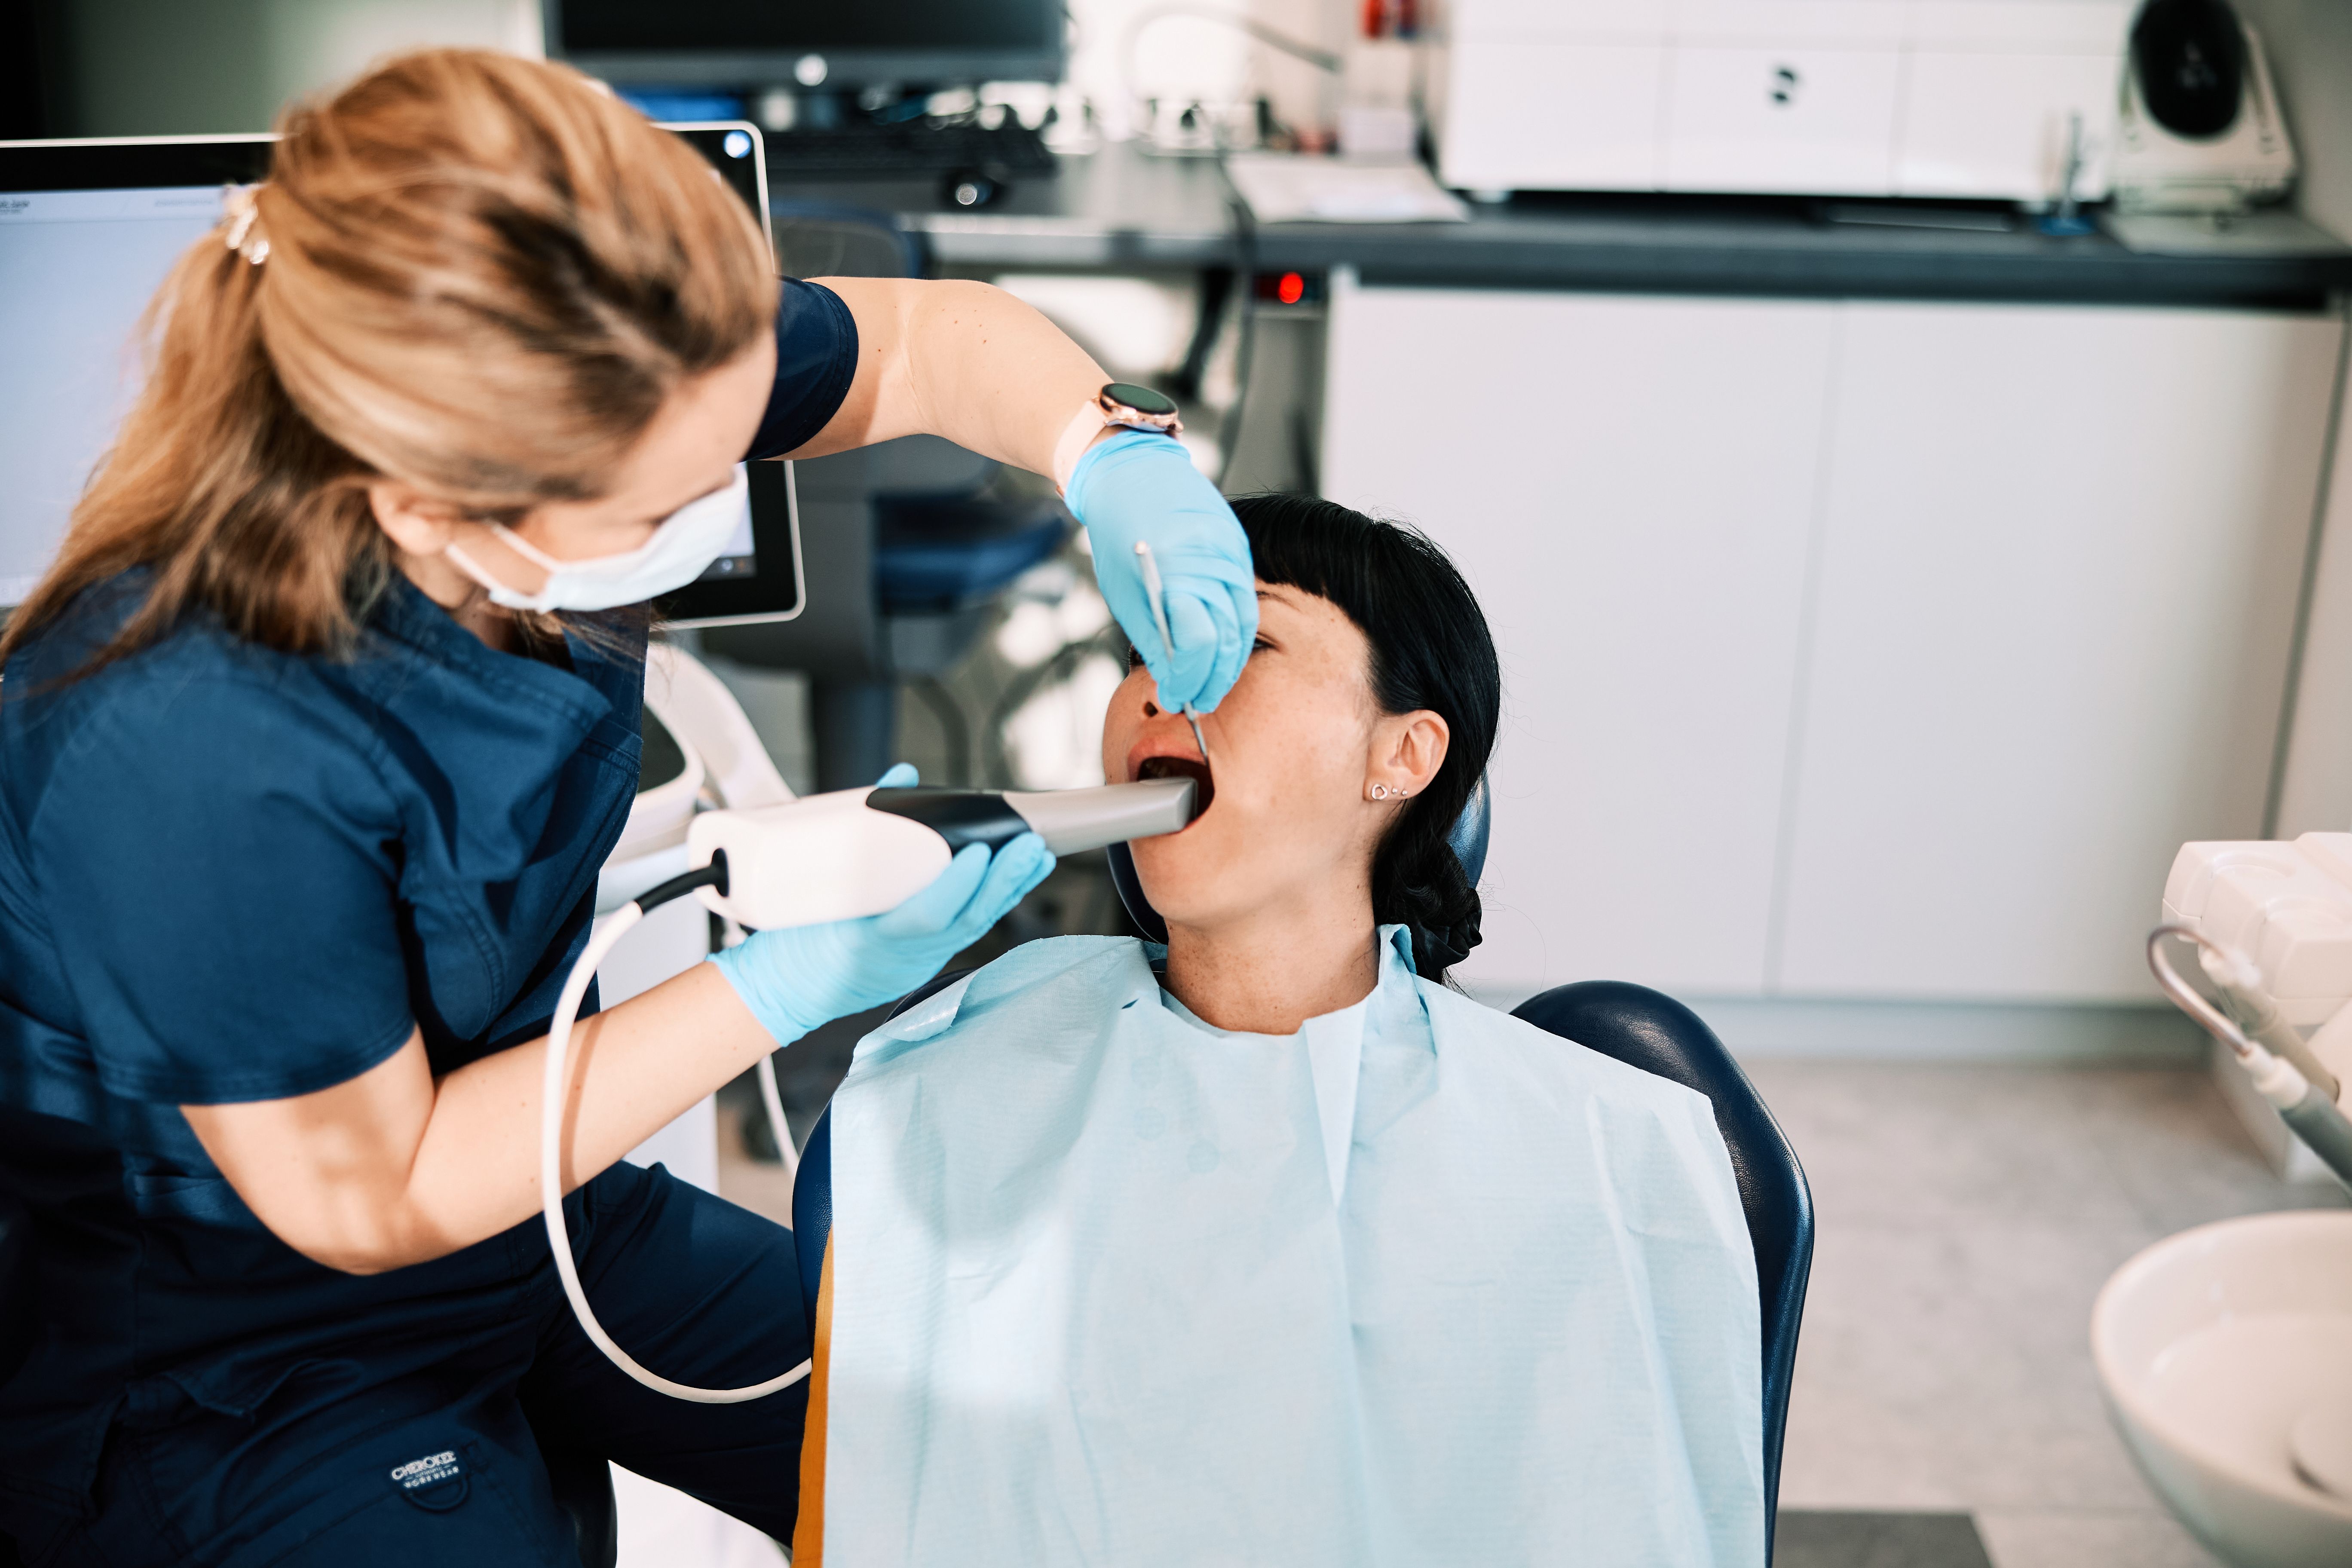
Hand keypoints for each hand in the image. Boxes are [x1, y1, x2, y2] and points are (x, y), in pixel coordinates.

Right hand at [709, 763, 1054, 1043]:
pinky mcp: (924, 963)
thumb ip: (860, 827)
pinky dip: (993, 902)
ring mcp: (915, 964)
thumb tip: (904, 779)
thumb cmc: (795, 936)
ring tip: (1038, 857)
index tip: (979, 851)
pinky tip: (1017, 881)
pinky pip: (966, 933)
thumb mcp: (812, 884)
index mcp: (865, 940)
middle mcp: (899, 958)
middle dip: (1002, 881)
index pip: (925, 915)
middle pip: (963, 922)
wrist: (785, 989)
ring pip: (973, 929)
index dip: (957, 885)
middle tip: (1031, 846)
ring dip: (1009, 890)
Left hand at [1065, 430, 1257, 712]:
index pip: (1198, 645)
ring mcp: (1233, 555)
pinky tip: (1220, 652)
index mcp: (1178, 574)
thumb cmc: (1120, 532)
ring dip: (1228, 663)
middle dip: (1212, 680)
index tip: (1175, 697)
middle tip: (1195, 703)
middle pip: (1228, 641)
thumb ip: (1155, 640)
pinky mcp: (1240, 550)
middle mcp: (1214, 564)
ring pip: (1244, 625)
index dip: (1188, 679)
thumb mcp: (1126, 595)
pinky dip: (1235, 633)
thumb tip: (1175, 682)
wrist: (1134, 472)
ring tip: (1209, 686)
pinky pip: (1245, 602)